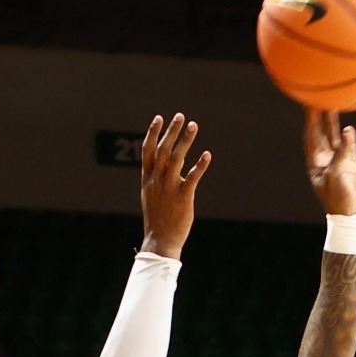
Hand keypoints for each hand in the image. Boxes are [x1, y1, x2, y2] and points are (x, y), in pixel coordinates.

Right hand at [139, 113, 212, 258]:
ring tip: (193, 125)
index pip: (147, 150)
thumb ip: (157, 177)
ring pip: (176, 159)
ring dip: (185, 141)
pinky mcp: (182, 198)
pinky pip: (192, 178)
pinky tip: (207, 154)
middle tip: (180, 115)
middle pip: (162, 150)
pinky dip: (200, 165)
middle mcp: (156, 180)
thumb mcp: (151, 195)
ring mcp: (168, 188)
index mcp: (147, 179)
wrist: (160, 240)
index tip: (159, 117)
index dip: (152, 133)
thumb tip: (169, 160)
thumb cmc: (158, 218)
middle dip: (171, 131)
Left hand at [306, 110, 355, 220]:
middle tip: (319, 98)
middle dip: (319, 117)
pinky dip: (349, 137)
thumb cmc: (339, 199)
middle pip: (321, 134)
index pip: (311, 137)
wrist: (353, 215)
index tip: (309, 104)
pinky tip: (349, 127)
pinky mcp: (351, 164)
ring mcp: (338, 161)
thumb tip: (348, 130)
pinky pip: (349, 147)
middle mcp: (325, 160)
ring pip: (335, 137)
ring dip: (333, 123)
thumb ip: (342, 152)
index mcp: (315, 163)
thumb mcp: (337, 174)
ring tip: (334, 105)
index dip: (310, 121)